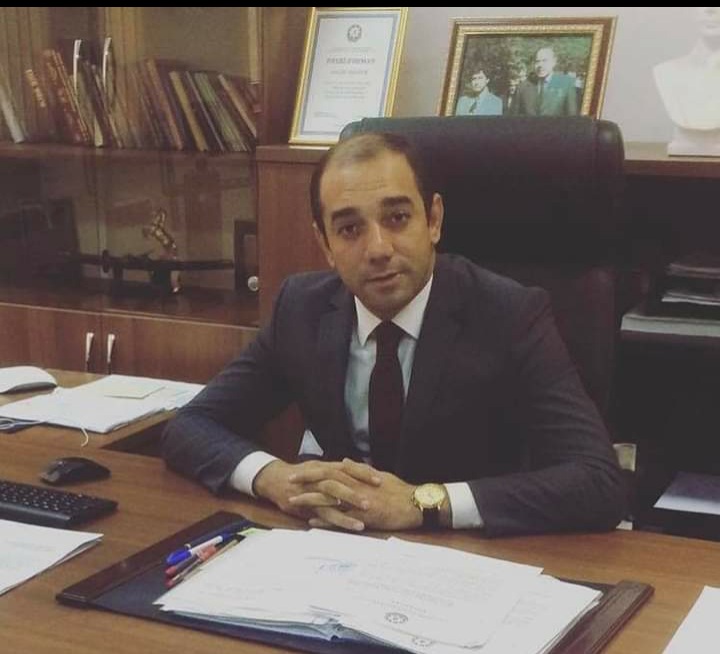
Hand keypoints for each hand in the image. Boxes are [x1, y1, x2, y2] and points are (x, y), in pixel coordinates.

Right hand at [253, 459, 370, 529]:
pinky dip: (336, 520)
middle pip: (340, 480)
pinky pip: (323, 514)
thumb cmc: (301, 474)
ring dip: (348, 507)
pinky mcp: (306, 506)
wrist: (275, 480)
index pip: (347, 468)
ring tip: (364, 517)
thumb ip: (337, 470)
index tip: (380, 480)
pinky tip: (348, 526)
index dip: (363, 473)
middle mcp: (319, 477)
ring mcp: (311, 491)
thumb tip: (356, 470)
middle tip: (375, 497)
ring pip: (331, 498)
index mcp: (325, 467)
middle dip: (358, 488)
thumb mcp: (319, 468)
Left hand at [289, 458, 422, 531]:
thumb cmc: (399, 490)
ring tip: (293, 502)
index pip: (330, 469)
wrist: (415, 504)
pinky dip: (326, 520)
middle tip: (288, 482)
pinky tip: (312, 522)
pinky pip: (341, 519)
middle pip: (325, 481)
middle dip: (306, 482)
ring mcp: (359, 502)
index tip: (298, 471)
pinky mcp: (364, 517)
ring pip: (329, 499)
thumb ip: (359, 469)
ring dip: (310, 500)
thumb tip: (343, 461)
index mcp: (358, 476)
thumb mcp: (378, 474)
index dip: (312, 470)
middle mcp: (356, 487)